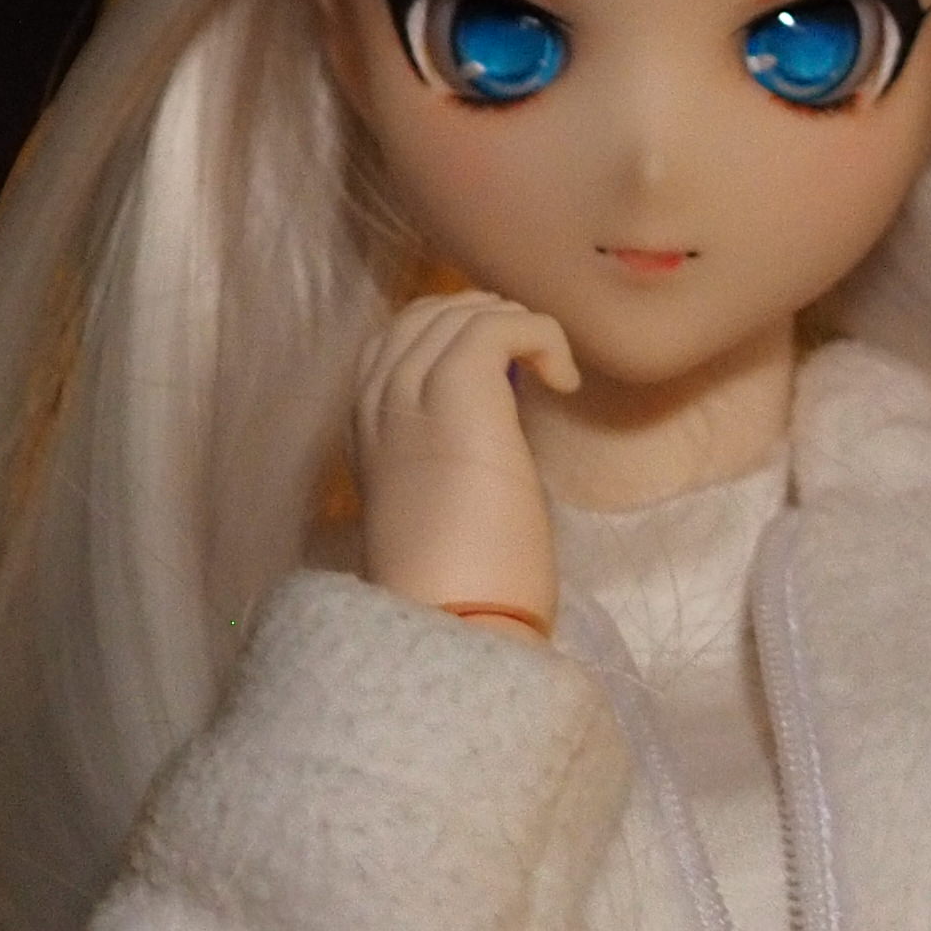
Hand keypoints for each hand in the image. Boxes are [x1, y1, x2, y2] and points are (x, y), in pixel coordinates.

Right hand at [352, 288, 578, 624]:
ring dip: (518, 327)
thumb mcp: (437, 500)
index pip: (400, 338)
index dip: (458, 334)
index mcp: (365, 426)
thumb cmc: (459, 581)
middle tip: (535, 363)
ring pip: (462, 311)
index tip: (508, 368)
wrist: (450, 619)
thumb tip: (498, 413)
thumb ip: (447, 447)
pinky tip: (565, 383)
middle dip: (490, 320)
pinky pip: (501, 326)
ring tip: (551, 372)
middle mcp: (376, 398)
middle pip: (427, 312)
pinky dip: (544, 337)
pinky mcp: (458, 393)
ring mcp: (410, 392)